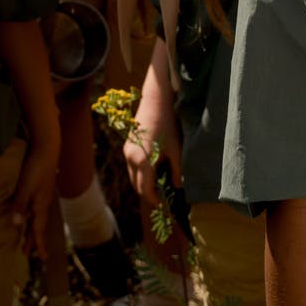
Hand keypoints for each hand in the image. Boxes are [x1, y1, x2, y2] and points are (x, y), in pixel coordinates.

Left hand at [5, 135, 59, 257]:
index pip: (39, 230)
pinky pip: (35, 209)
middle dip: (33, 240)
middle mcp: (44, 203)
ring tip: (26, 238)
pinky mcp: (40, 188)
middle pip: (38, 226)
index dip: (38, 244)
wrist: (47, 148)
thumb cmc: (36, 167)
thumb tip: (17, 225)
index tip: (43, 259)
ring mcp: (43, 196)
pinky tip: (27, 214)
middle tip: (27, 254)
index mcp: (41, 206)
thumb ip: (20, 205)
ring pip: (37, 218)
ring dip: (31, 229)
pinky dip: (31, 217)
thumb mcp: (25, 187)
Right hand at [120, 86, 181, 209]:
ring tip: (159, 184)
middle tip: (163, 196)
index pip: (145, 189)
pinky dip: (140, 174)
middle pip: (136, 185)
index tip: (164, 204)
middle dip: (148, 193)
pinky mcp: (127, 146)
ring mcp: (127, 151)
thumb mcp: (176, 149)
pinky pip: (132, 167)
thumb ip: (177, 171)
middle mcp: (130, 158)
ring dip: (143, 184)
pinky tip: (154, 170)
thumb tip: (178, 187)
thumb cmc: (167, 124)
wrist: (155, 101)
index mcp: (142, 160)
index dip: (154, 199)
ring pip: (133, 177)